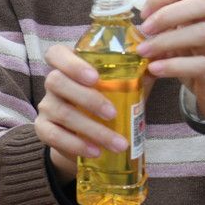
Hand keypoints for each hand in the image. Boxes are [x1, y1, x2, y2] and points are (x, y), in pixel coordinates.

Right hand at [36, 41, 134, 176]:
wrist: (87, 135)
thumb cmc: (108, 101)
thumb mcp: (122, 85)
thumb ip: (137, 72)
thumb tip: (161, 56)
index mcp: (69, 66)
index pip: (56, 53)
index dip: (71, 63)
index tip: (95, 77)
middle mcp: (52, 83)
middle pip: (56, 81)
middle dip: (87, 98)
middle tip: (113, 113)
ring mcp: (46, 106)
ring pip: (61, 112)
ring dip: (91, 129)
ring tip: (118, 143)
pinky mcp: (43, 130)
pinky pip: (54, 136)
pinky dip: (76, 144)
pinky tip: (96, 151)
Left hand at [138, 0, 204, 123]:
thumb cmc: (194, 55)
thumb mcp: (178, 31)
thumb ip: (165, 11)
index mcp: (201, 10)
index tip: (144, 12)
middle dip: (169, 13)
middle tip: (144, 29)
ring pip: (203, 33)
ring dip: (166, 40)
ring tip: (143, 51)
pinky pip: (201, 65)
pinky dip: (174, 65)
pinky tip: (154, 68)